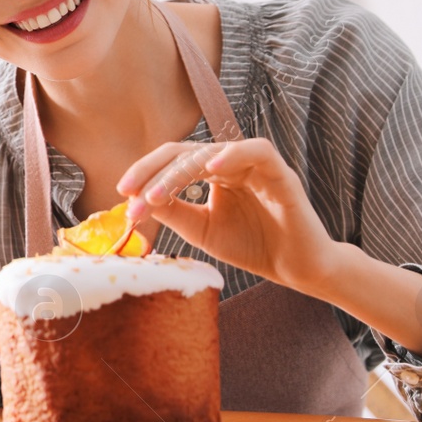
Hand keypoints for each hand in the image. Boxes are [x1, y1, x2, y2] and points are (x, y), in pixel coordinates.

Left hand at [118, 137, 341, 296]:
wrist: (297, 270)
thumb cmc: (252, 246)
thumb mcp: (201, 229)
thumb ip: (173, 210)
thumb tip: (137, 197)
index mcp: (213, 173)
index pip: (173, 161)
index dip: (146, 173)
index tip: (123, 194)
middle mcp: (232, 163)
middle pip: (185, 152)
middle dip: (153, 172)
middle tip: (132, 194)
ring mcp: (256, 166)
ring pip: (212, 151)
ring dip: (180, 171)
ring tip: (157, 194)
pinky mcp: (281, 174)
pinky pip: (258, 151)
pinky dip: (234, 154)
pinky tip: (210, 167)